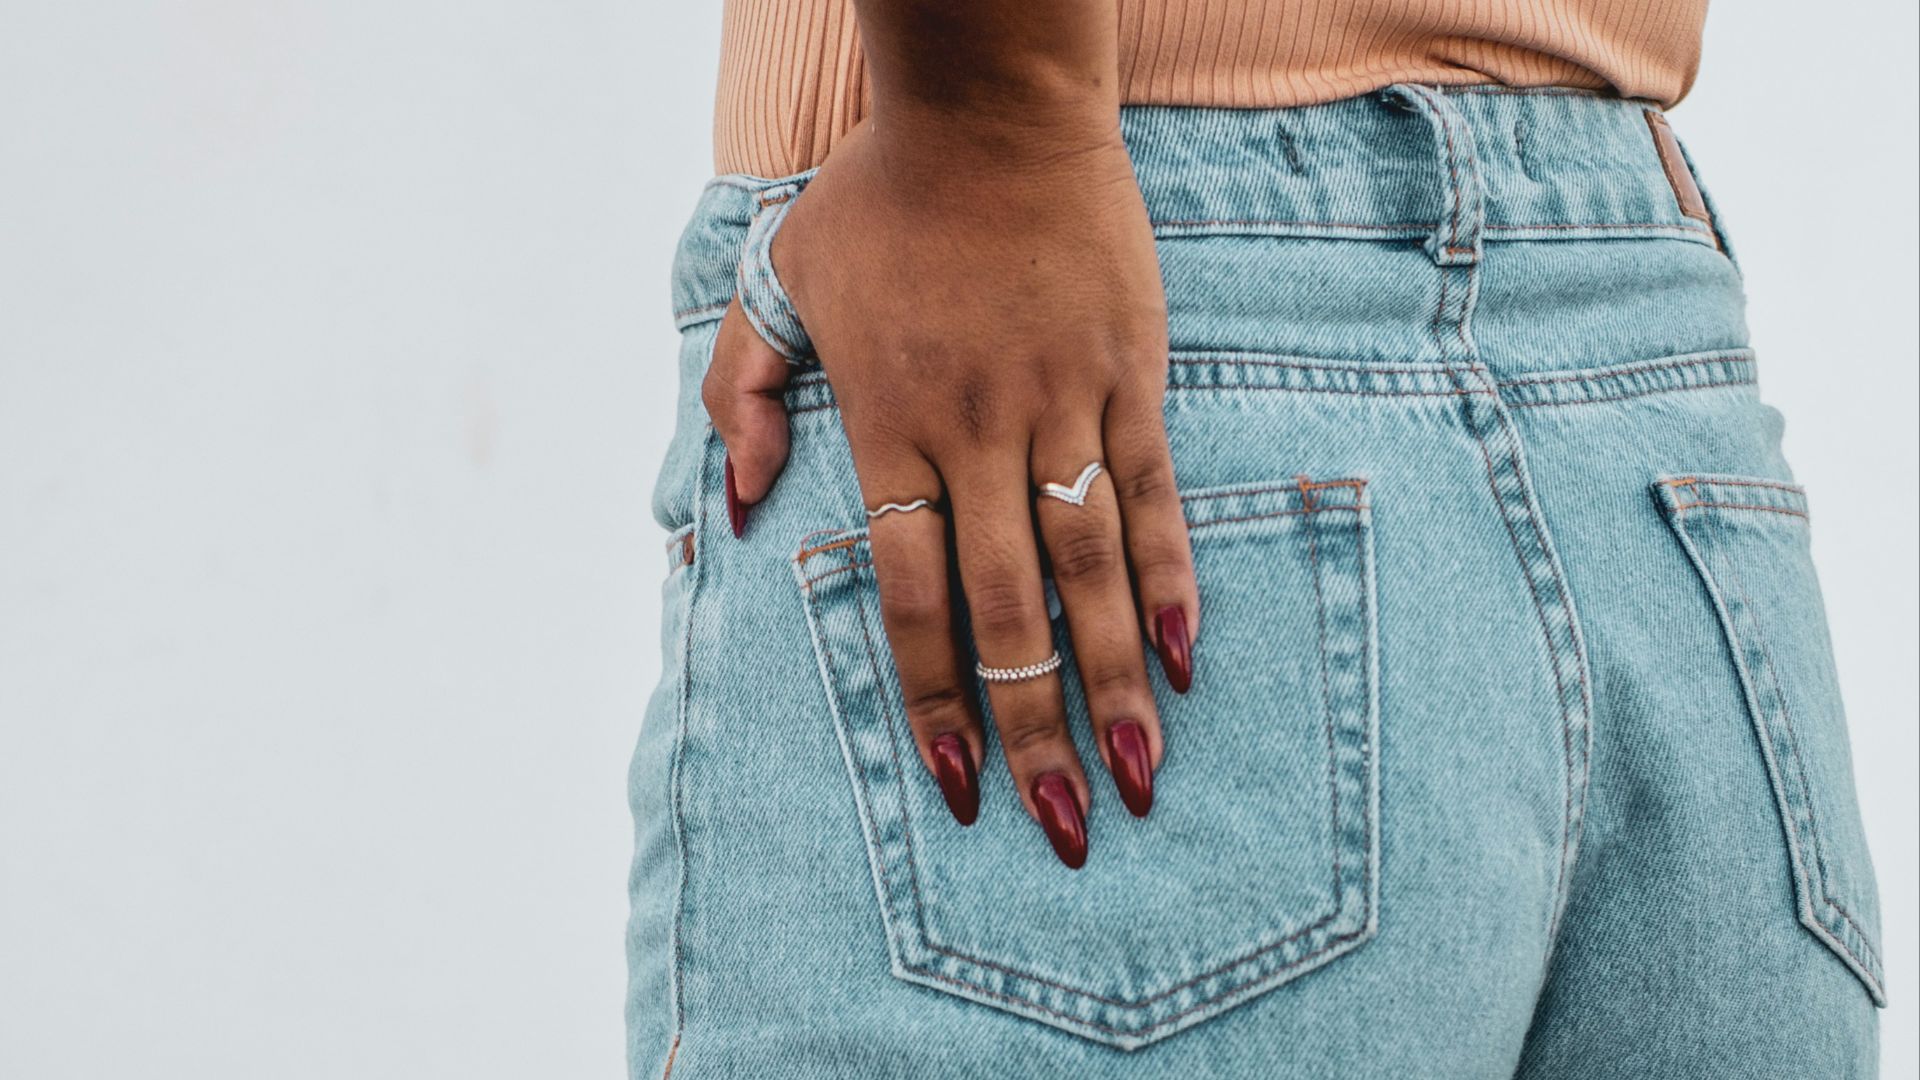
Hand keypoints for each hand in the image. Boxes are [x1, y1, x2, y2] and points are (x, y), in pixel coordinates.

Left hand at [704, 115, 1197, 867]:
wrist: (995, 108)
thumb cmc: (881, 200)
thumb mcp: (776, 282)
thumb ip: (743, 397)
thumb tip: (731, 510)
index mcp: (890, 427)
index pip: (912, 598)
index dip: (934, 703)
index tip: (958, 786)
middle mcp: (979, 435)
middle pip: (1008, 610)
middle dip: (1034, 728)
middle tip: (1060, 825)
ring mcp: (1064, 406)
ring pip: (1091, 570)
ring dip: (1115, 681)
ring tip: (1137, 777)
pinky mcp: (1130, 376)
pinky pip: (1155, 495)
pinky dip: (1172, 578)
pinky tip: (1184, 658)